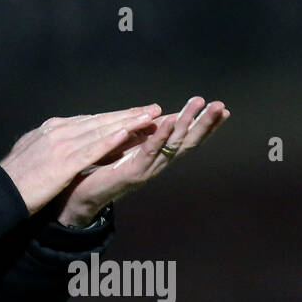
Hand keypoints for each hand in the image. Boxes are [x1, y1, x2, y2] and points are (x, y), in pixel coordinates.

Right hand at [0, 104, 162, 216]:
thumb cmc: (15, 176)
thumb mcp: (31, 150)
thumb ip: (48, 141)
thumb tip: (57, 135)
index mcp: (52, 128)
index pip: (89, 120)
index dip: (114, 117)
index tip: (133, 114)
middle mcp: (59, 131)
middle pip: (100, 121)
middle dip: (128, 115)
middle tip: (152, 109)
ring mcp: (61, 145)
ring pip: (101, 131)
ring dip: (127, 123)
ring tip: (149, 118)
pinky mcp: (64, 162)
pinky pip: (93, 149)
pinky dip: (111, 140)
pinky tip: (127, 135)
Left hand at [52, 96, 229, 224]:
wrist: (79, 197)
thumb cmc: (102, 171)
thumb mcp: (126, 148)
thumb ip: (143, 135)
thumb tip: (160, 117)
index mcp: (156, 157)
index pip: (186, 139)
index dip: (204, 126)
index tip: (222, 109)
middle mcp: (157, 164)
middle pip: (187, 142)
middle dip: (204, 124)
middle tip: (220, 105)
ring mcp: (146, 169)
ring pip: (172, 145)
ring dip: (187, 125)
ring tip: (199, 107)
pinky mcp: (131, 173)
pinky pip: (148, 152)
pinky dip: (159, 137)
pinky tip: (168, 122)